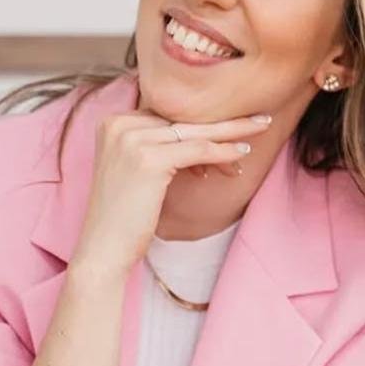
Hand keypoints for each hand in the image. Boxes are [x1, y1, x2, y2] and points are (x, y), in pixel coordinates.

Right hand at [70, 108, 271, 274]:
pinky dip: (223, 152)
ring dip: (231, 133)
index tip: (229, 130)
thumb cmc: (123, 218)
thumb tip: (201, 139)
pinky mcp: (149, 160)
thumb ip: (157, 147)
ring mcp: (132, 140)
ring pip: (195, 132)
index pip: (167, 115)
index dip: (200, 125)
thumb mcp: (136, 172)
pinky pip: (198, 150)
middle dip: (222, 121)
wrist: (103, 250)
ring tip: (261, 128)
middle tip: (257, 117)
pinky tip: (242, 153)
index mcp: (112, 123)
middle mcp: (119, 124)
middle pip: (182, 120)